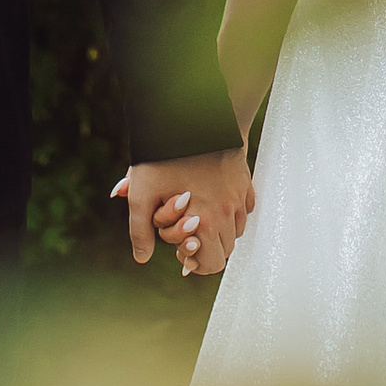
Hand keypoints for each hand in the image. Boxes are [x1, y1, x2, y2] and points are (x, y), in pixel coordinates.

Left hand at [113, 146, 253, 279]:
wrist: (193, 121)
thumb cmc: (164, 157)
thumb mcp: (141, 194)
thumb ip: (140, 231)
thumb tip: (142, 258)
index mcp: (205, 221)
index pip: (213, 264)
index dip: (195, 262)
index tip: (182, 249)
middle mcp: (227, 212)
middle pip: (226, 250)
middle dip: (206, 247)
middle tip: (186, 232)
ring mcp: (239, 197)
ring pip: (236, 231)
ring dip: (219, 230)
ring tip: (199, 214)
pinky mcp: (245, 183)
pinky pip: (244, 210)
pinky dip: (231, 212)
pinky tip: (213, 199)